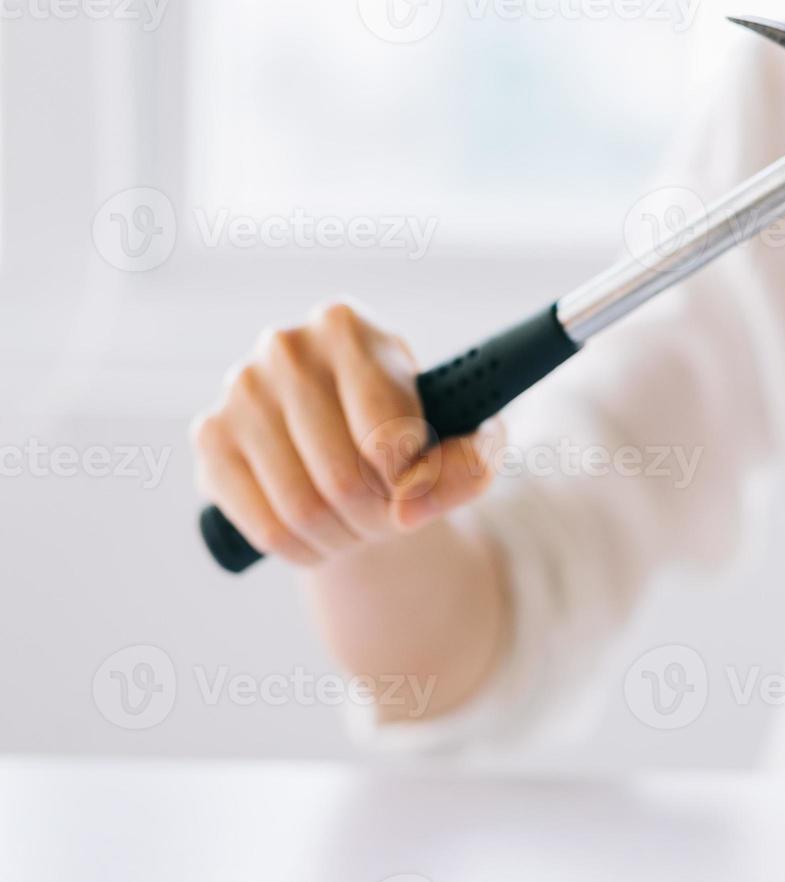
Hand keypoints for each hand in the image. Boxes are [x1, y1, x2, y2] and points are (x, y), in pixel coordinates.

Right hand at [191, 303, 502, 565]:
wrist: (349, 439)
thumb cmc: (412, 430)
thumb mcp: (464, 436)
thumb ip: (471, 463)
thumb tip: (408, 509)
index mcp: (347, 327)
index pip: (386, 438)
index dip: (412, 484)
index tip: (418, 487)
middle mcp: (285, 348)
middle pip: (342, 480)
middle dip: (377, 519)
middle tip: (391, 518)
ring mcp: (239, 391)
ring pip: (301, 509)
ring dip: (343, 539)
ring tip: (361, 526)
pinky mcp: (210, 437)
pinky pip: (265, 527)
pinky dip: (303, 549)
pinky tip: (321, 534)